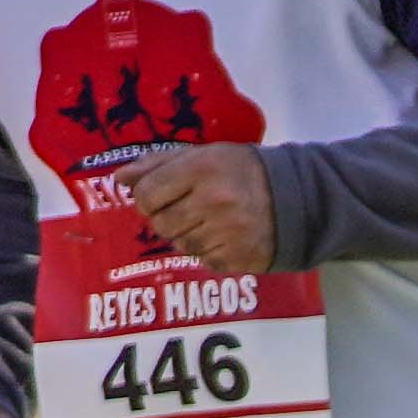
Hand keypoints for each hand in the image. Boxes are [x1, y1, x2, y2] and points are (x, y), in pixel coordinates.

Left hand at [121, 142, 277, 274]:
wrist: (299, 196)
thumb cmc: (242, 171)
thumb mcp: (203, 156)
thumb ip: (158, 164)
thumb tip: (118, 179)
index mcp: (202, 169)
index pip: (147, 194)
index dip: (148, 198)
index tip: (162, 197)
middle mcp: (215, 201)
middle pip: (161, 224)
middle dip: (169, 218)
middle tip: (189, 209)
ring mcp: (229, 233)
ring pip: (180, 245)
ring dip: (188, 236)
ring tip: (210, 222)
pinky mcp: (240, 258)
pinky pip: (204, 261)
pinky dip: (208, 251)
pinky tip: (225, 237)